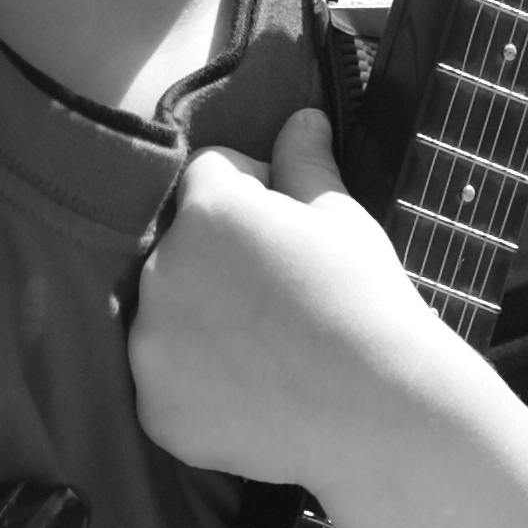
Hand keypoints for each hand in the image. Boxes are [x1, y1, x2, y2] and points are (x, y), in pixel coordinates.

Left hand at [129, 107, 436, 485]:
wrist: (377, 411)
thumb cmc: (365, 303)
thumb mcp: (342, 219)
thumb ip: (305, 163)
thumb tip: (300, 117)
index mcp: (206, 210)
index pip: (209, 176)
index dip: (254, 195)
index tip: (290, 234)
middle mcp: (160, 271)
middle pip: (181, 250)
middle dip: (221, 262)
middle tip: (284, 300)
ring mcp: (151, 347)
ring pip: (168, 318)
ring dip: (202, 324)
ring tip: (269, 351)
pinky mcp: (156, 408)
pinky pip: (167, 385)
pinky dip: (198, 390)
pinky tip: (251, 394)